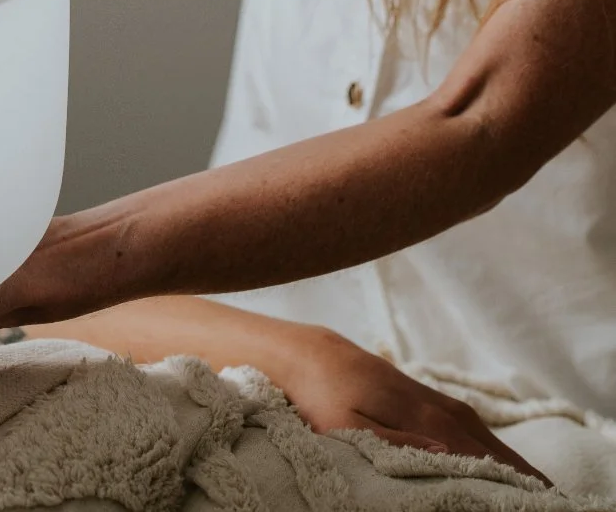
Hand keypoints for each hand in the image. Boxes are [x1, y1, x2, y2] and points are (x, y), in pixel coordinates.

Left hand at [275, 326, 548, 483]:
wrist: (306, 356)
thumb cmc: (321, 397)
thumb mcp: (347, 426)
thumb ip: (395, 441)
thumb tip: (446, 451)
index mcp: (415, 413)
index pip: (469, 451)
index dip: (499, 475)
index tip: (528, 496)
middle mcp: (429, 402)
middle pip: (482, 440)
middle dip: (514, 468)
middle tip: (547, 495)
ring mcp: (426, 396)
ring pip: (477, 429)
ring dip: (505, 454)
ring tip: (532, 481)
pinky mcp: (419, 395)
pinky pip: (464, 421)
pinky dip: (486, 439)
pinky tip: (493, 453)